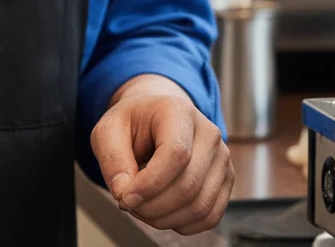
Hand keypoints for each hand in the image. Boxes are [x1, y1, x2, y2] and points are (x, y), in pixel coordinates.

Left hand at [91, 75, 233, 234]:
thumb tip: (124, 193)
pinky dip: (182, 224)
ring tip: (143, 207)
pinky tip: (162, 212)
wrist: (155, 119)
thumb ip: (113, 160)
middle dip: (152, 207)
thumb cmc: (133, 124)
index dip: (150, 185)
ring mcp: (222, 156)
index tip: (124, 198)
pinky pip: (209, 216)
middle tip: (129, 204)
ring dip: (164, 219)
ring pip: (200, 206)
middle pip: (188, 185)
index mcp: (179, 111)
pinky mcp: (226, 179)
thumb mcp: (108, 131)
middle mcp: (208, 132)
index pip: (176, 154)